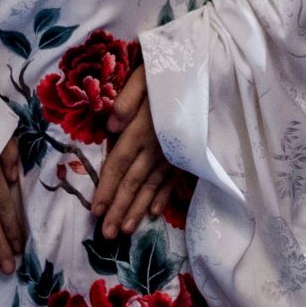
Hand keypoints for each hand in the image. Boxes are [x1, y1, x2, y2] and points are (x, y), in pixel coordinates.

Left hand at [94, 66, 173, 239]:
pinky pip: (173, 180)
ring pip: (152, 187)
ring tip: (126, 231)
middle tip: (107, 235)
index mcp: (142, 128)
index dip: (106, 188)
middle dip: (119, 209)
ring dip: (138, 210)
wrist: (210, 74)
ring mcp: (174, 154)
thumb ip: (126, 101)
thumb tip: (110, 127)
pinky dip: (163, 197)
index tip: (95, 211)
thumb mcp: (144, 76)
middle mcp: (157, 147)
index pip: (119, 164)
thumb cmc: (171, 71)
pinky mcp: (187, 153)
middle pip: (134, 182)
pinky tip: (155, 213)